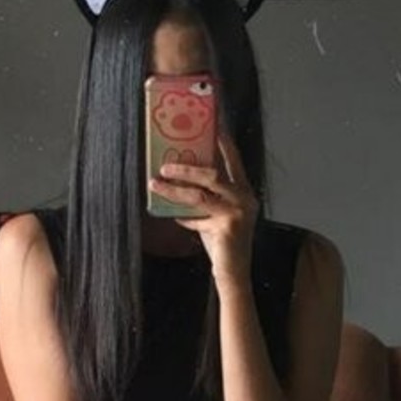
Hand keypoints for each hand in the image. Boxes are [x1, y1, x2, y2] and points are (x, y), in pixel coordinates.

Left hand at [148, 125, 257, 280]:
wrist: (233, 273)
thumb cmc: (223, 243)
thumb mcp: (215, 216)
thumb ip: (205, 199)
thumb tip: (178, 181)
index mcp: (245, 192)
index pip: (234, 162)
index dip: (224, 144)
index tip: (213, 127)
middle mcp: (245, 199)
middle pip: (213, 173)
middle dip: (186, 167)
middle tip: (164, 165)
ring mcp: (237, 212)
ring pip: (200, 194)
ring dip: (174, 189)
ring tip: (156, 183)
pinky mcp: (227, 227)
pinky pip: (196, 217)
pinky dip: (182, 216)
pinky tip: (169, 214)